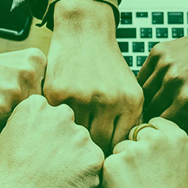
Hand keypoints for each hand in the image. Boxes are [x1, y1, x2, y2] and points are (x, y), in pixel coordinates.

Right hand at [0, 45, 46, 131]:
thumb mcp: (19, 64)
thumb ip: (39, 82)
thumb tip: (57, 115)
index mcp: (38, 60)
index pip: (49, 94)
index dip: (32, 98)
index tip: (16, 90)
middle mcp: (30, 73)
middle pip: (38, 109)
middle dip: (22, 109)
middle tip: (3, 96)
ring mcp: (15, 90)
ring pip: (24, 120)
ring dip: (10, 118)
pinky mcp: (0, 107)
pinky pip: (7, 127)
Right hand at [0, 95, 103, 187]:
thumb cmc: (5, 176)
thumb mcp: (8, 136)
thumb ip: (31, 126)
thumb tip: (44, 130)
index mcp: (37, 105)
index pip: (50, 117)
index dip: (43, 138)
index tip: (35, 152)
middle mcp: (62, 114)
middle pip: (69, 129)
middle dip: (62, 146)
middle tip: (46, 168)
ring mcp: (80, 136)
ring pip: (83, 148)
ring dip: (74, 161)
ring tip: (53, 179)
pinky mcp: (94, 158)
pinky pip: (93, 166)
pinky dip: (83, 178)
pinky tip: (64, 186)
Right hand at [44, 0, 143, 152]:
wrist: (85, 32)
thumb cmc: (108, 66)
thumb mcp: (129, 89)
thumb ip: (129, 120)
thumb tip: (124, 156)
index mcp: (130, 101)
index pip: (120, 144)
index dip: (111, 153)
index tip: (103, 154)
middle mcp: (108, 100)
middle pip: (99, 144)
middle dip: (92, 150)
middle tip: (84, 151)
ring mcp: (81, 97)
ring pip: (76, 135)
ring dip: (72, 138)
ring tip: (70, 140)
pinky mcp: (57, 93)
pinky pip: (57, 121)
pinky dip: (57, 123)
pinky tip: (58, 121)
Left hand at [103, 118, 187, 187]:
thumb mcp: (180, 166)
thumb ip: (166, 146)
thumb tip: (147, 133)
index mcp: (178, 138)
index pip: (154, 123)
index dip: (149, 140)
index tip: (152, 157)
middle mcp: (157, 139)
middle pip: (135, 133)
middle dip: (135, 150)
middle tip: (144, 177)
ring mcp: (134, 150)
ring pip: (119, 148)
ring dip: (122, 164)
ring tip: (137, 187)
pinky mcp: (114, 163)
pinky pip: (107, 163)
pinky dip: (111, 177)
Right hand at [138, 24, 187, 135]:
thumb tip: (174, 136)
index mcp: (187, 100)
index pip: (161, 124)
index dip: (164, 128)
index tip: (168, 126)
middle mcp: (173, 81)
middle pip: (150, 110)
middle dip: (157, 114)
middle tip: (167, 112)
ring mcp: (164, 65)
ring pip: (143, 93)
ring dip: (151, 99)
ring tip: (165, 98)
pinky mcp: (159, 52)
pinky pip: (142, 75)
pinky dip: (148, 82)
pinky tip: (161, 83)